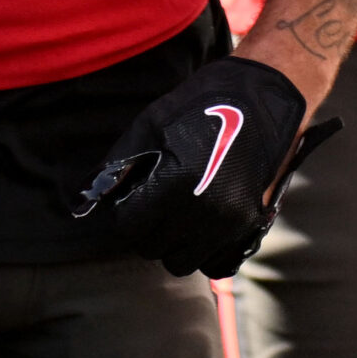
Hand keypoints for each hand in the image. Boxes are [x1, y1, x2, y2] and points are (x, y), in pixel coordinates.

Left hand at [77, 56, 338, 277]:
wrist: (265, 96)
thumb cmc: (204, 103)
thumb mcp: (152, 123)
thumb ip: (121, 162)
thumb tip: (91, 194)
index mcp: (175, 183)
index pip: (130, 226)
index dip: (124, 213)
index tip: (130, 200)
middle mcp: (204, 211)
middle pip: (153, 247)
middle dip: (146, 229)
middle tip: (151, 204)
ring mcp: (230, 223)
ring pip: (183, 261)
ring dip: (173, 243)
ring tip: (175, 213)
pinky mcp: (251, 226)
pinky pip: (216, 262)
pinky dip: (203, 250)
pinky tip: (199, 225)